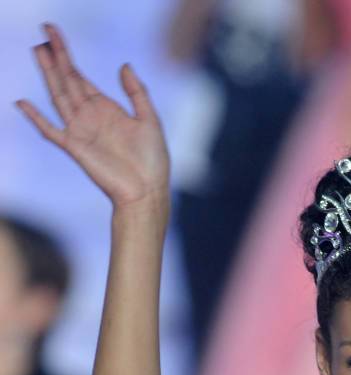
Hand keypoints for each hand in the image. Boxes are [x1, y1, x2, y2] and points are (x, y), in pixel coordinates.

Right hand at [16, 23, 169, 209]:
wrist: (147, 190)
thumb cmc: (153, 160)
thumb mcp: (150, 119)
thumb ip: (137, 92)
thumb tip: (124, 65)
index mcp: (108, 110)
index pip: (82, 78)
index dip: (68, 56)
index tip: (55, 34)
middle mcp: (91, 118)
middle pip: (68, 81)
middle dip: (56, 57)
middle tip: (44, 32)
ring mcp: (81, 132)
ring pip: (59, 97)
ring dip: (49, 74)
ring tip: (39, 51)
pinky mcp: (75, 148)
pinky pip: (50, 131)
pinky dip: (36, 118)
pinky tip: (22, 102)